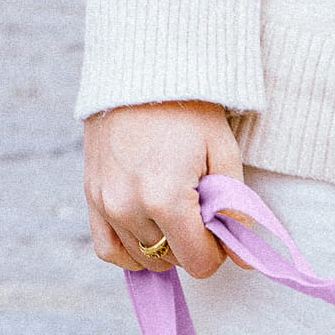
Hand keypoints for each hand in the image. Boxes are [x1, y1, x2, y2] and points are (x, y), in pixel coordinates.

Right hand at [84, 101, 244, 275]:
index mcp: (165, 199)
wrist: (141, 70)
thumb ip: (236, 213)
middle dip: (191, 244)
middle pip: (172, 261)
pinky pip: (108, 249)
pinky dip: (130, 251)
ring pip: (143, 258)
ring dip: (164, 247)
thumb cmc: (190, 111)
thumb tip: (243, 260)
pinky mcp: (90, 194)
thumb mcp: (224, 156)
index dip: (217, 251)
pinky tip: (149, 234)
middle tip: (197, 208)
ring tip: (174, 212)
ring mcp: (104, 202)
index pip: (199, 263)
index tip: (219, 224)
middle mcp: (128, 206)